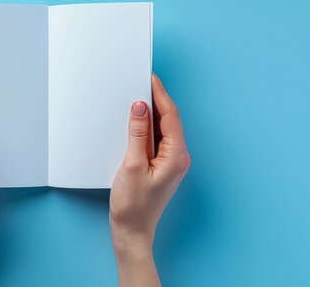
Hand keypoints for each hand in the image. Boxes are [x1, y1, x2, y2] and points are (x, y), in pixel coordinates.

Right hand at [110, 74, 190, 286]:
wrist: (131, 231)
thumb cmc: (132, 205)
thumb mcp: (131, 165)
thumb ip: (137, 134)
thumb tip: (139, 106)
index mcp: (176, 156)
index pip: (170, 116)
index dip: (160, 94)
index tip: (149, 78)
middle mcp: (178, 157)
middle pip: (169, 120)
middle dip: (156, 100)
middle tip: (140, 82)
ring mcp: (170, 162)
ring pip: (162, 129)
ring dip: (150, 113)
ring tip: (135, 97)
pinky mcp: (160, 166)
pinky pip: (156, 139)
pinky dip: (146, 127)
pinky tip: (135, 122)